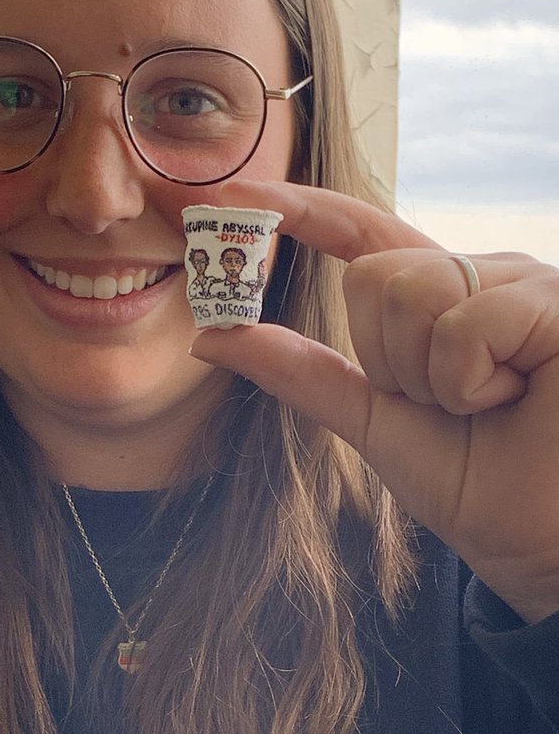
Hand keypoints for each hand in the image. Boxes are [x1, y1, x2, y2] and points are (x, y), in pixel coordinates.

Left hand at [190, 180, 558, 623]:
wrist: (542, 542)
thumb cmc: (476, 485)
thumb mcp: (371, 422)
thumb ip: (299, 372)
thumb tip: (209, 336)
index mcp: (439, 300)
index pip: (362, 236)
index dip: (303, 210)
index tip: (237, 191)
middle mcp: (482, 278)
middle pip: (375, 277)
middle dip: (389, 359)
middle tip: (444, 404)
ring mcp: (525, 285)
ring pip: (415, 292)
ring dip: (432, 377)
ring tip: (488, 403)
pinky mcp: (556, 303)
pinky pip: (467, 322)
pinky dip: (471, 382)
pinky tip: (517, 399)